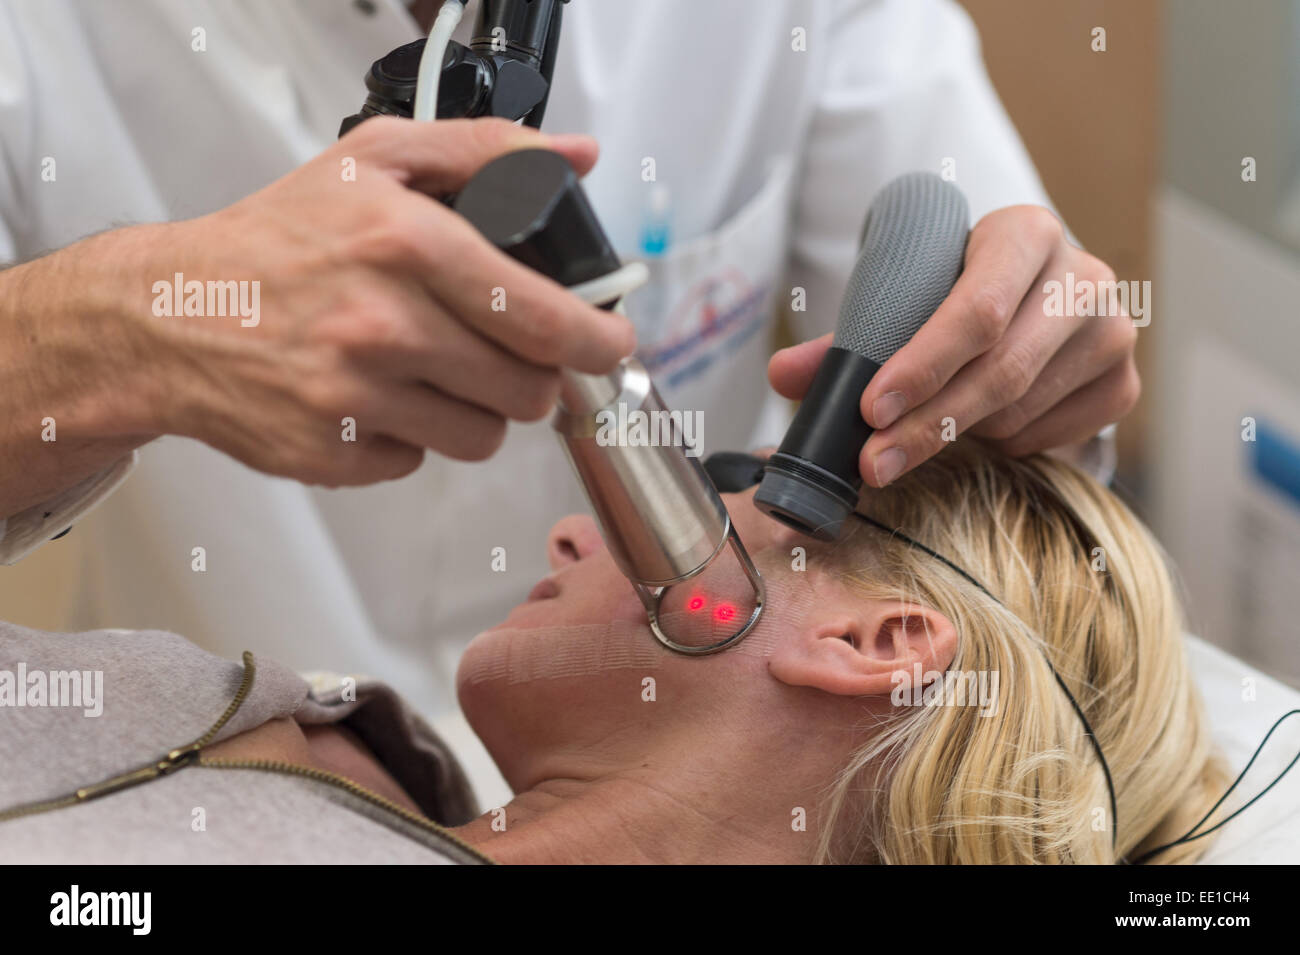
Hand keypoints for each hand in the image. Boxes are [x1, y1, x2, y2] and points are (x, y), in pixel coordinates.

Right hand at [135, 117, 633, 484]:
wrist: (168, 316)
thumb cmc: (274, 240)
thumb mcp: (374, 159)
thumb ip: (482, 152)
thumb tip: (572, 157)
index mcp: (404, 245)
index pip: (543, 317)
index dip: (596, 339)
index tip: (609, 341)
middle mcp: (381, 325)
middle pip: (525, 389)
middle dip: (531, 376)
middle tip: (506, 354)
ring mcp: (355, 399)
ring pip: (482, 438)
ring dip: (475, 410)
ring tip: (431, 370)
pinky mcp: (333, 454)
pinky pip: (417, 460)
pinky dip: (410, 435)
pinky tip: (376, 396)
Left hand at [769, 205, 1138, 486]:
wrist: (1034, 295)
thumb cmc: (960, 293)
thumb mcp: (908, 297)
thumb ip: (847, 338)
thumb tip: (783, 376)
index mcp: (1025, 234)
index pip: (978, 309)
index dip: (923, 365)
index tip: (872, 409)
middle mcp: (1084, 277)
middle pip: (1002, 370)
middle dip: (928, 424)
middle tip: (873, 462)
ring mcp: (1114, 331)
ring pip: (1022, 410)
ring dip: (963, 434)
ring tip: (927, 428)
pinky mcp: (1124, 382)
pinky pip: (1054, 437)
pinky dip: (1005, 444)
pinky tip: (982, 430)